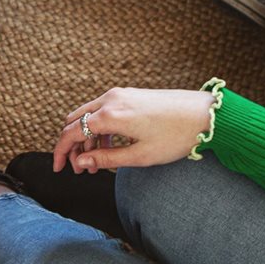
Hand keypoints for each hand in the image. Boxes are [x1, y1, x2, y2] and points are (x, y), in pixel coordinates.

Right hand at [53, 88, 212, 172]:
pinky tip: (109, 147)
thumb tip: (81, 161)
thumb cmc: (175, 136)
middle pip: (75, 121)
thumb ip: (106, 158)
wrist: (205, 115)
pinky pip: (103, 110)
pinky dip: (99, 128)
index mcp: (110, 115)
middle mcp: (110, 100)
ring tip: (96, 162)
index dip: (61, 151)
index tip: (59, 168)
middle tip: (80, 168)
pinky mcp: (130, 95)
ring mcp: (120, 95)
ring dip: (86, 137)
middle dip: (72, 145)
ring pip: (88, 115)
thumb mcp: (139, 155)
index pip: (72, 131)